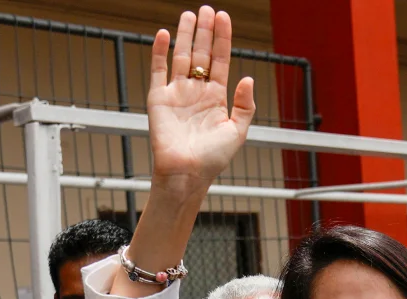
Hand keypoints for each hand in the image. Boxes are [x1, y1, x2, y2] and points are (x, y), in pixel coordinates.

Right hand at [146, 7, 254, 194]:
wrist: (187, 174)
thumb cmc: (213, 159)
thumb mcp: (237, 132)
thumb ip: (245, 105)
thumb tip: (247, 77)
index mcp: (217, 97)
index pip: (220, 60)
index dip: (222, 39)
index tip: (224, 18)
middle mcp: (197, 91)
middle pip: (201, 54)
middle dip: (205, 31)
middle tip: (207, 9)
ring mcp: (177, 93)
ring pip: (181, 56)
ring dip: (185, 35)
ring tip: (190, 14)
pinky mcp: (158, 98)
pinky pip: (158, 70)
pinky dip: (160, 52)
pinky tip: (165, 34)